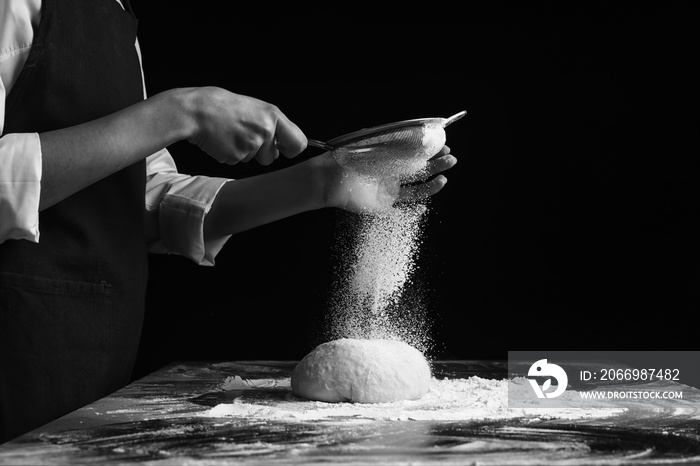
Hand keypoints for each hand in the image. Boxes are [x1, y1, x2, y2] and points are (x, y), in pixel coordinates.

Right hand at [186, 87, 306, 164]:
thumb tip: (282, 140)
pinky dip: (230, 153)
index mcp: (273, 116)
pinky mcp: (236, 156)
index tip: (285, 149)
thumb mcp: (254, 107)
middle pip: (272, 157)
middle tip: (245, 134)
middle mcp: (265, 131)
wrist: (195, 111)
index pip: (298, 142)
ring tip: (231, 133)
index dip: (291, 149)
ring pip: (253, 159)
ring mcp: (251, 145)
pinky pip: (237, 162)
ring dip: (244, 152)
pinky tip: (222, 139)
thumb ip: (270, 123)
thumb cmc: (222, 106)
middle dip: (261, 152)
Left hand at [319, 146, 456, 212]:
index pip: (417, 155)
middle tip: (450, 159)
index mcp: (390, 158)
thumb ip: (392, 140)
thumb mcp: (370, 143)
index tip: (444, 146)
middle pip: (420, 172)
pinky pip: (400, 211)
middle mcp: (391, 175)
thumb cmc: (345, 157)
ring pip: (415, 191)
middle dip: (437, 165)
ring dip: (431, 186)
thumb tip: (416, 134)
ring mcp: (387, 191)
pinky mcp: (380, 206)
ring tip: (444, 179)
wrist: (326, 178)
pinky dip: (413, 211)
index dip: (432, 152)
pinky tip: (424, 208)